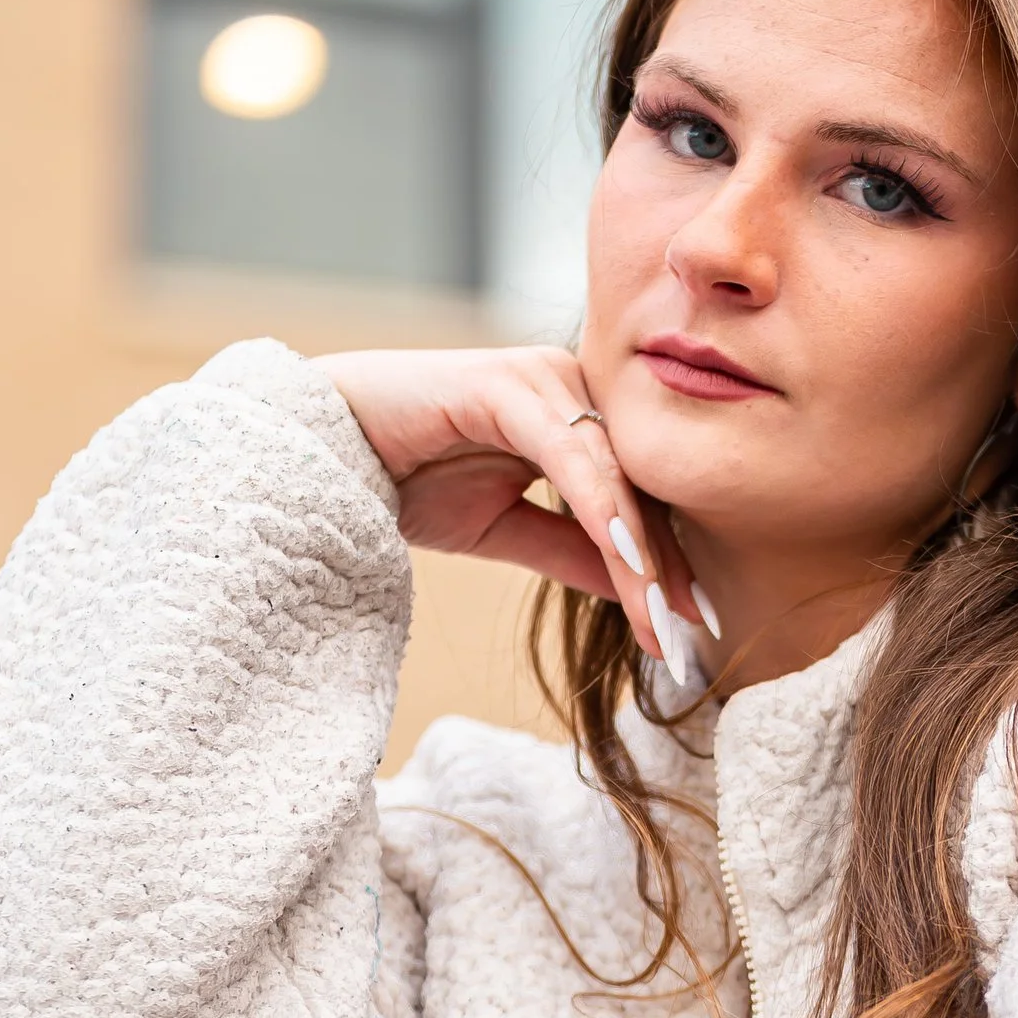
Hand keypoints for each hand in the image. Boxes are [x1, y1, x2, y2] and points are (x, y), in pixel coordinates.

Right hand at [320, 344, 704, 669]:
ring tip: (661, 619)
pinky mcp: (510, 383)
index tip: (695, 630)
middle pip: (639, 485)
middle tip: (691, 638)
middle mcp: (570, 386)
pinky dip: (601, 510)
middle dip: (666, 569)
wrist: (321, 453)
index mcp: (576, 414)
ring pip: (613, 476)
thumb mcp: (503, 530)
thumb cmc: (405, 479)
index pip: (640, 495)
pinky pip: (570, 456)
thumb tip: (642, 593)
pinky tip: (626, 560)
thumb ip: (572, 552)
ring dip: (640, 553)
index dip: (669, 564)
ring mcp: (544, 378)